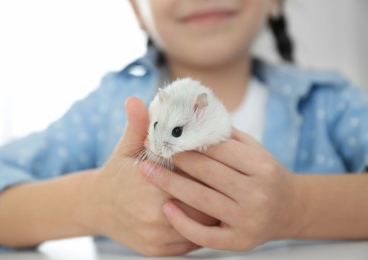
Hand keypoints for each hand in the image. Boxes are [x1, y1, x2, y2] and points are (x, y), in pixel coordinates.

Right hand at [86, 97, 214, 255]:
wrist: (97, 207)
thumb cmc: (117, 174)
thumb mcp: (125, 149)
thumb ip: (136, 126)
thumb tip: (135, 100)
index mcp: (149, 187)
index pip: (194, 179)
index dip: (211, 171)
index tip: (224, 163)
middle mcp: (154, 216)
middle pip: (202, 204)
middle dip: (217, 192)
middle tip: (234, 180)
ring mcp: (156, 237)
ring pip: (200, 226)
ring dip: (215, 212)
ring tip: (228, 197)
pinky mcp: (158, 252)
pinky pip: (190, 243)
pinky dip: (203, 230)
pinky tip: (211, 216)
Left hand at [141, 129, 303, 250]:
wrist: (289, 209)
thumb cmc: (264, 173)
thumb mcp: (254, 149)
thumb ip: (227, 135)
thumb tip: (194, 114)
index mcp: (262, 165)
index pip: (219, 149)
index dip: (189, 140)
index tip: (166, 133)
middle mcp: (257, 192)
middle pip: (207, 172)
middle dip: (175, 158)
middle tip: (151, 148)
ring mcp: (248, 219)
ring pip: (201, 199)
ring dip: (170, 183)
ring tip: (147, 171)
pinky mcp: (239, 241)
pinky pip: (205, 234)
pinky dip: (183, 222)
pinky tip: (166, 208)